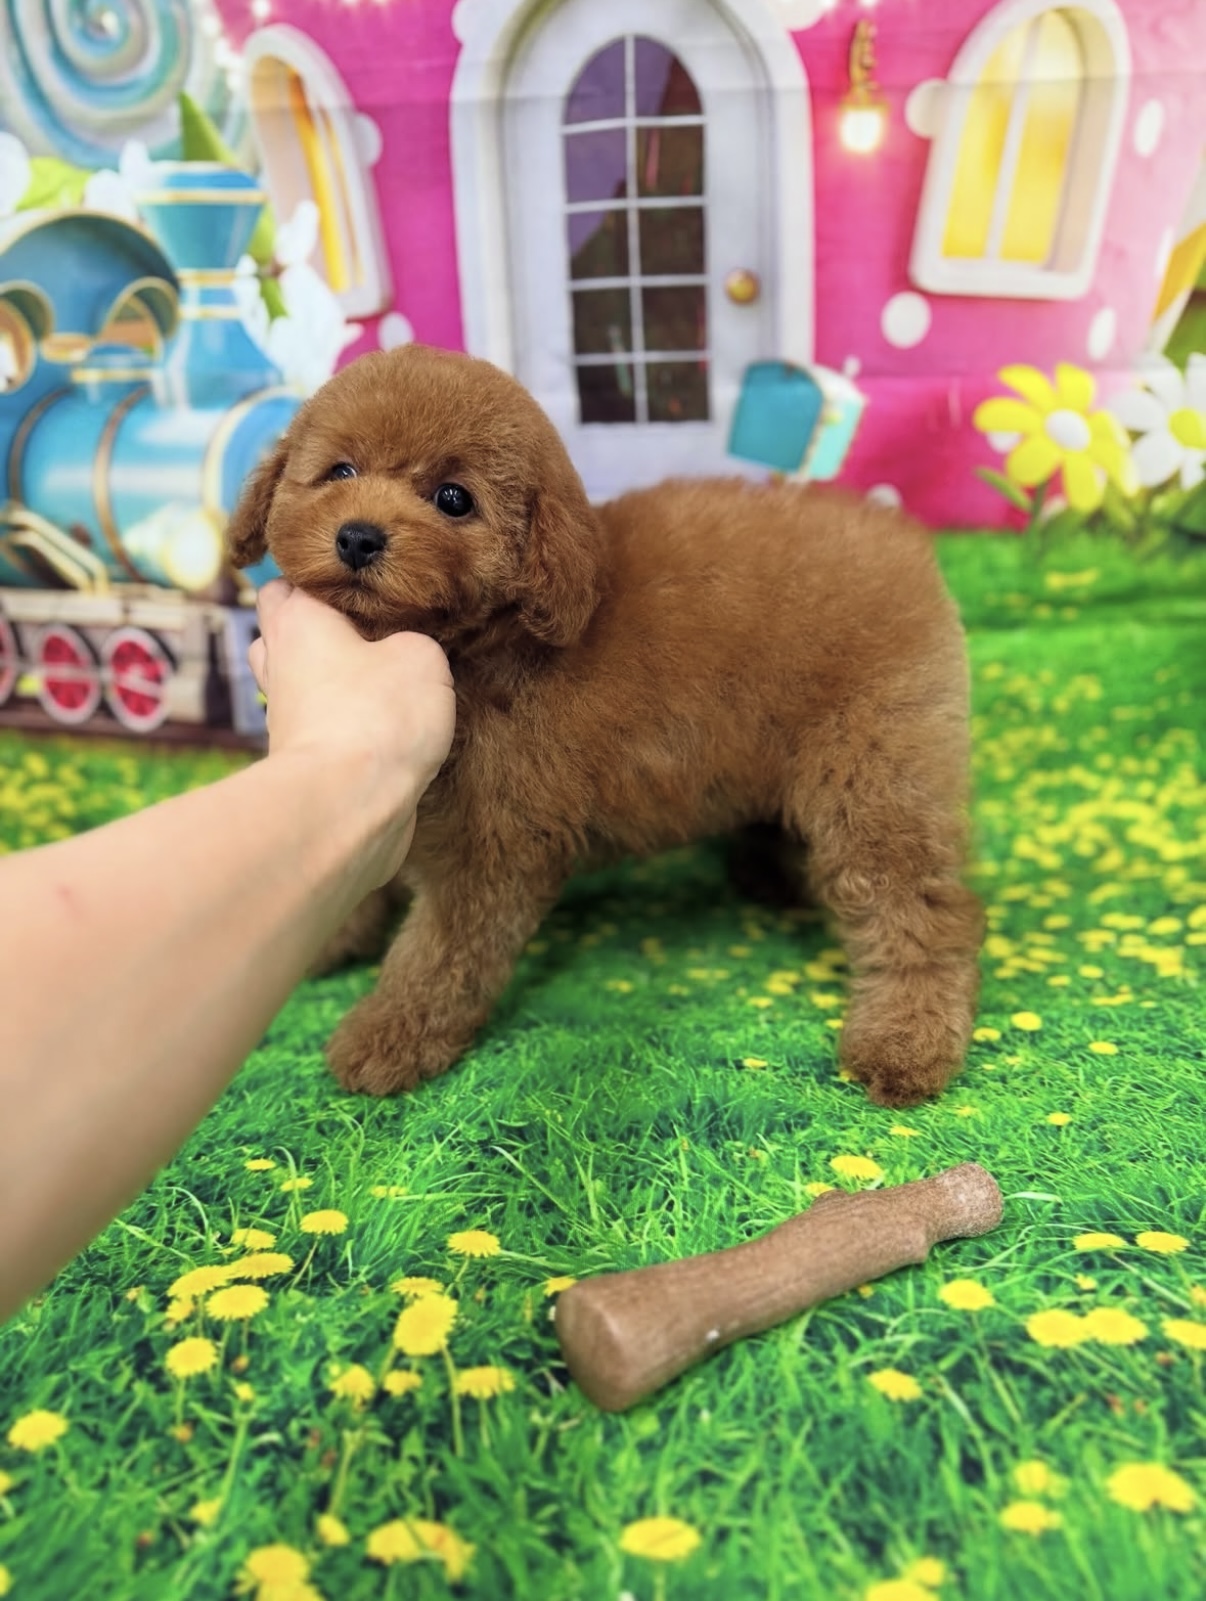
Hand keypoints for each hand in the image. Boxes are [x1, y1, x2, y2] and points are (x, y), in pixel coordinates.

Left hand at [249, 582, 454, 883]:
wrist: (349, 806)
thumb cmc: (376, 717)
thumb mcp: (421, 655)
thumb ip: (416, 640)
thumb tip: (408, 654)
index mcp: (297, 622)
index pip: (288, 581)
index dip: (322, 577)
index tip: (362, 580)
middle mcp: (281, 665)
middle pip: (284, 631)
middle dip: (321, 627)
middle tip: (371, 626)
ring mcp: (288, 717)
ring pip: (302, 681)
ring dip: (333, 677)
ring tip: (383, 675)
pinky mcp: (308, 760)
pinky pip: (324, 725)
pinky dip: (347, 721)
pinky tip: (387, 723)